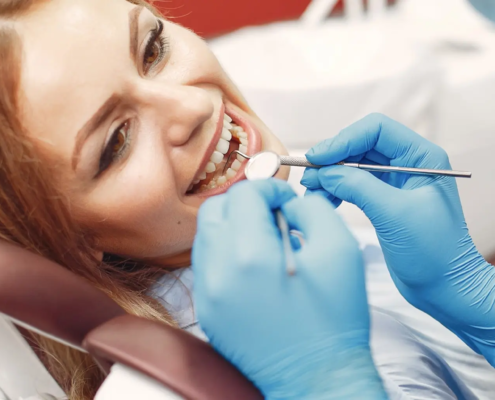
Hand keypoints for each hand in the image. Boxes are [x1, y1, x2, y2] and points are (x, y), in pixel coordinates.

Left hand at [193, 179, 385, 399]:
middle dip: (245, 202)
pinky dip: (227, 252)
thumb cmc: (334, 317)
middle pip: (216, 209)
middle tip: (273, 215)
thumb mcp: (340, 249)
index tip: (286, 199)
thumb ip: (311, 209)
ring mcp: (206, 294)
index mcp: (250, 255)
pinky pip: (207, 263)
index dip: (269, 187)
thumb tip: (286, 202)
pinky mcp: (206, 310)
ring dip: (234, 226)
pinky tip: (254, 266)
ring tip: (266, 241)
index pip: (244, 194)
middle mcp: (217, 272)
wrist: (316, 377)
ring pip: (207, 235)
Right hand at [301, 113, 494, 365]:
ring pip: (353, 166)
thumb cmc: (434, 254)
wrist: (444, 288)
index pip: (376, 131)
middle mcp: (408, 164)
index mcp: (422, 157)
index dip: (343, 140)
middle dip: (332, 158)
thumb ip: (358, 187)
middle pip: (360, 145)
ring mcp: (394, 183)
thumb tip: (325, 172)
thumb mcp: (394, 214)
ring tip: (311, 190)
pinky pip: (353, 185)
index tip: (318, 157)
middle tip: (308, 175)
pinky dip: (335, 189)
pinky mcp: (383, 201)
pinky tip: (323, 200)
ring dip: (330, 175)